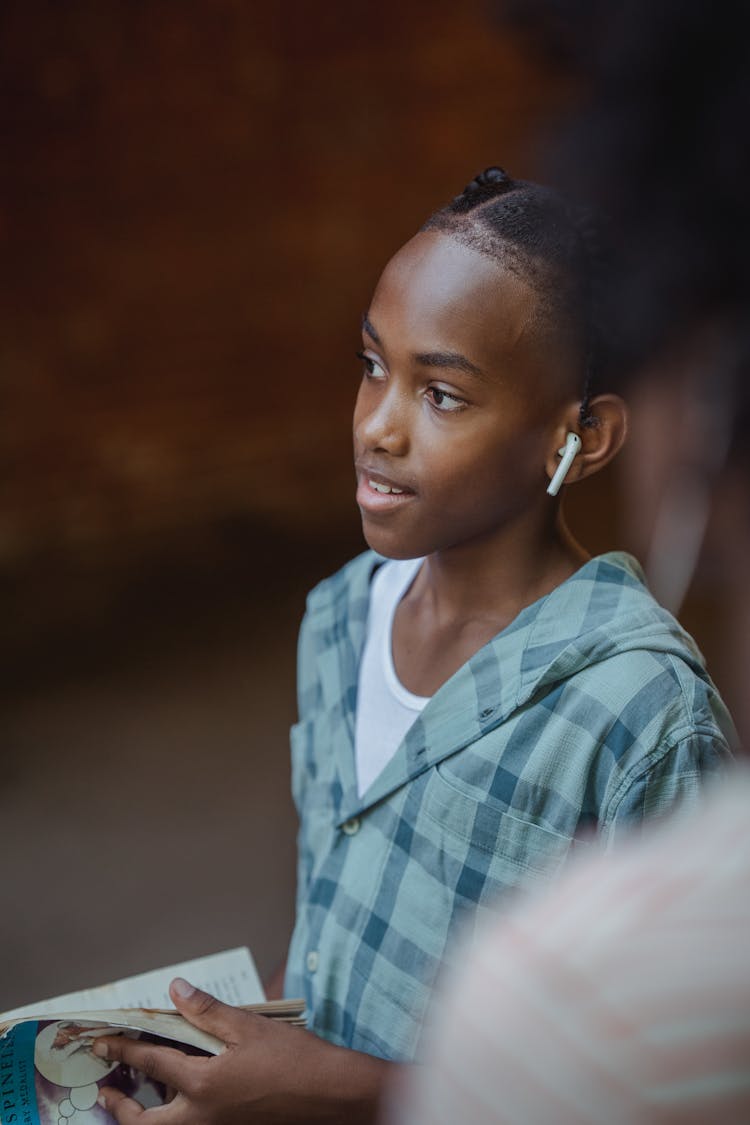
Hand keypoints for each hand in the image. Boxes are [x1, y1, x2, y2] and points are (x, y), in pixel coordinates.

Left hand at [94, 978, 390, 1124]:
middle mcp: (203, 1117)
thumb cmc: (295, 1061)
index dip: (125, 1048)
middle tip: (105, 1091)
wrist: (331, 1097)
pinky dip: (175, 1118)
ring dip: (144, 1118)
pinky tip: (179, 1102)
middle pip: (144, 1123)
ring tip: (132, 1101)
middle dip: (120, 1107)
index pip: (152, 1062)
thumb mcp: (248, 1027)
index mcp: (204, 1085)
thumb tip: (176, 990)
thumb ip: (207, 1011)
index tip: (105, 1041)